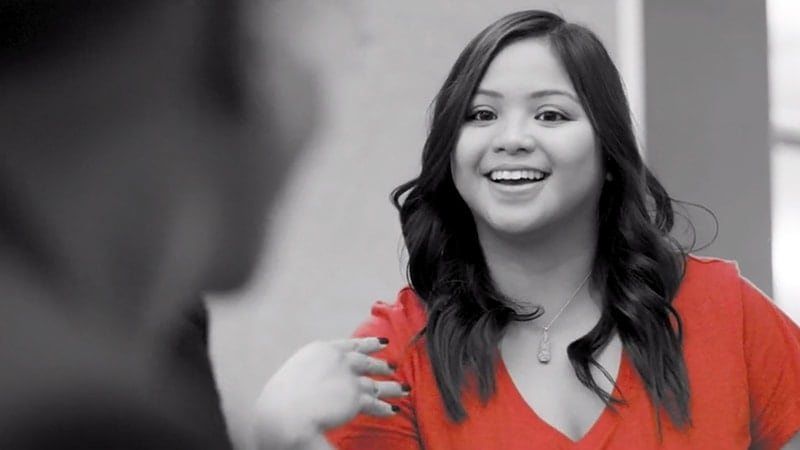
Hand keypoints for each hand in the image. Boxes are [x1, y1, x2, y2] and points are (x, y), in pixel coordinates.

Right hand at [255, 337, 407, 448]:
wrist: (285, 413)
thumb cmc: (279, 401)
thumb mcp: (292, 379)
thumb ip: (308, 377)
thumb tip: (312, 387)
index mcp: (319, 351)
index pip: (348, 345)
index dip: (367, 344)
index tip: (382, 342)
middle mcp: (337, 359)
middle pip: (365, 359)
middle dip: (381, 362)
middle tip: (393, 364)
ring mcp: (348, 377)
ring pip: (375, 382)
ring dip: (391, 387)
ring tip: (403, 389)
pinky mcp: (356, 398)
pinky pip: (375, 403)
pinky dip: (384, 408)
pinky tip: (392, 409)